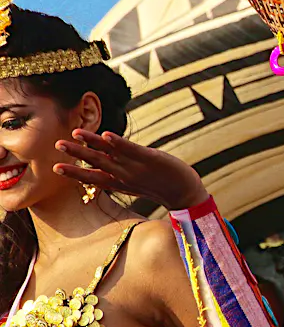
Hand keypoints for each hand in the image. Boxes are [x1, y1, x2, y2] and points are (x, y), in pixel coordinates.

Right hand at [55, 129, 209, 210]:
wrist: (185, 193)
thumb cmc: (159, 187)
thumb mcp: (135, 184)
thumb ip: (120, 175)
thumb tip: (107, 167)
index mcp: (119, 183)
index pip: (92, 178)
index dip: (74, 173)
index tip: (55, 168)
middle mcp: (124, 175)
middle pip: (96, 163)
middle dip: (76, 154)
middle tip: (57, 145)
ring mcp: (136, 167)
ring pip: (109, 154)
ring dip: (91, 143)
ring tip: (75, 133)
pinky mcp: (150, 158)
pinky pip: (131, 149)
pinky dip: (117, 142)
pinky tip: (105, 135)